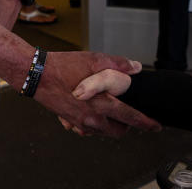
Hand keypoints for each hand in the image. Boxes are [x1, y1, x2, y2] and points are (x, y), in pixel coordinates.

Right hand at [33, 51, 159, 136]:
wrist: (36, 75)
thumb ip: (118, 64)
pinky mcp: (70, 122)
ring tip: (108, 108)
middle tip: (128, 114)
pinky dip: (93, 124)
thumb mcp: (94, 60)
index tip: (155, 125)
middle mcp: (92, 118)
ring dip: (109, 124)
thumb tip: (136, 68)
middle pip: (117, 131)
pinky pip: (87, 130)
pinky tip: (90, 109)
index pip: (130, 118)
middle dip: (126, 126)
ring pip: (102, 131)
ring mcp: (80, 123)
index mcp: (102, 104)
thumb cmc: (64, 66)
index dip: (145, 123)